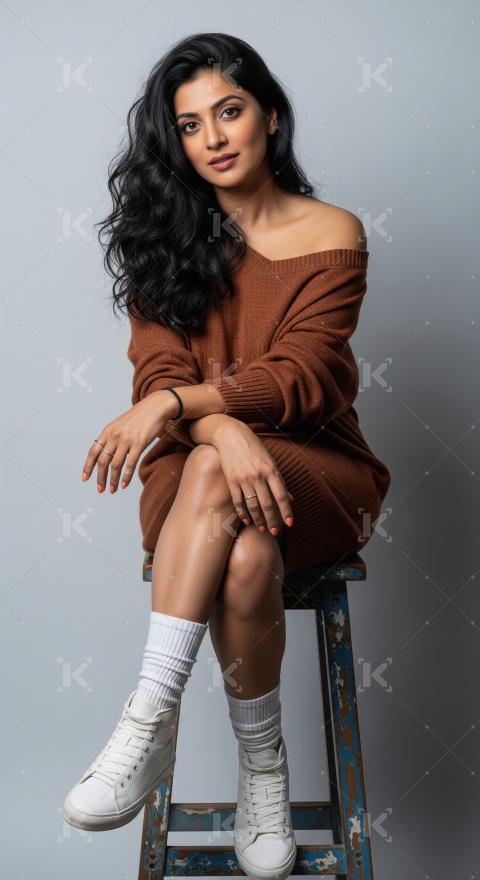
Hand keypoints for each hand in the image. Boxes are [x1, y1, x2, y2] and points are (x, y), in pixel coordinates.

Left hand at [81, 390, 177, 492]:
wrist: (155, 406)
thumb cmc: (139, 417)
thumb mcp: (120, 424)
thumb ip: (112, 438)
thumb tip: (106, 455)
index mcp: (107, 431)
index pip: (93, 451)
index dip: (88, 466)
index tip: (85, 478)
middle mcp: (114, 435)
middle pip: (102, 461)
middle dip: (100, 478)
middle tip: (100, 489)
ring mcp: (126, 439)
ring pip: (115, 465)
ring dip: (113, 480)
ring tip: (112, 490)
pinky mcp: (139, 443)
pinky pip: (130, 464)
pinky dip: (126, 477)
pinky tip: (124, 485)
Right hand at [212, 420, 294, 534]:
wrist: (231, 435)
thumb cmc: (254, 447)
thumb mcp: (270, 460)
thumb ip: (279, 480)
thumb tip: (290, 498)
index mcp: (271, 470)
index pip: (281, 495)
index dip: (286, 511)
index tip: (289, 524)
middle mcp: (258, 475)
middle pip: (267, 504)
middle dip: (272, 520)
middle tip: (275, 532)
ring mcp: (244, 478)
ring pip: (253, 505)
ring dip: (258, 520)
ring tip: (263, 529)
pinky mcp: (231, 480)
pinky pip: (238, 501)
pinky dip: (243, 513)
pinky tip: (247, 521)